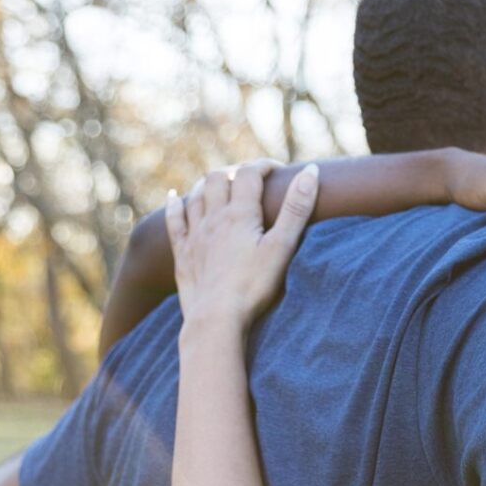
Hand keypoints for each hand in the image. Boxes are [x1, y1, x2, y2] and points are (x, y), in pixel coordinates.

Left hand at [167, 162, 318, 333]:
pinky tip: (174, 197)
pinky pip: (174, 221)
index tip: (278, 169)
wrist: (216, 318)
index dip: (264, 166)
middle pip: (219, 179)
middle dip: (235, 171)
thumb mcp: (282, 246)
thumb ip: (296, 209)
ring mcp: (195, 235)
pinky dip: (174, 205)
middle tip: (251, 177)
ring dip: (209, 183)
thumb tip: (311, 172)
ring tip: (221, 182)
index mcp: (240, 214)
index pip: (249, 174)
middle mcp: (213, 218)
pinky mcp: (183, 254)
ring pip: (196, 196)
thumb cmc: (254, 285)